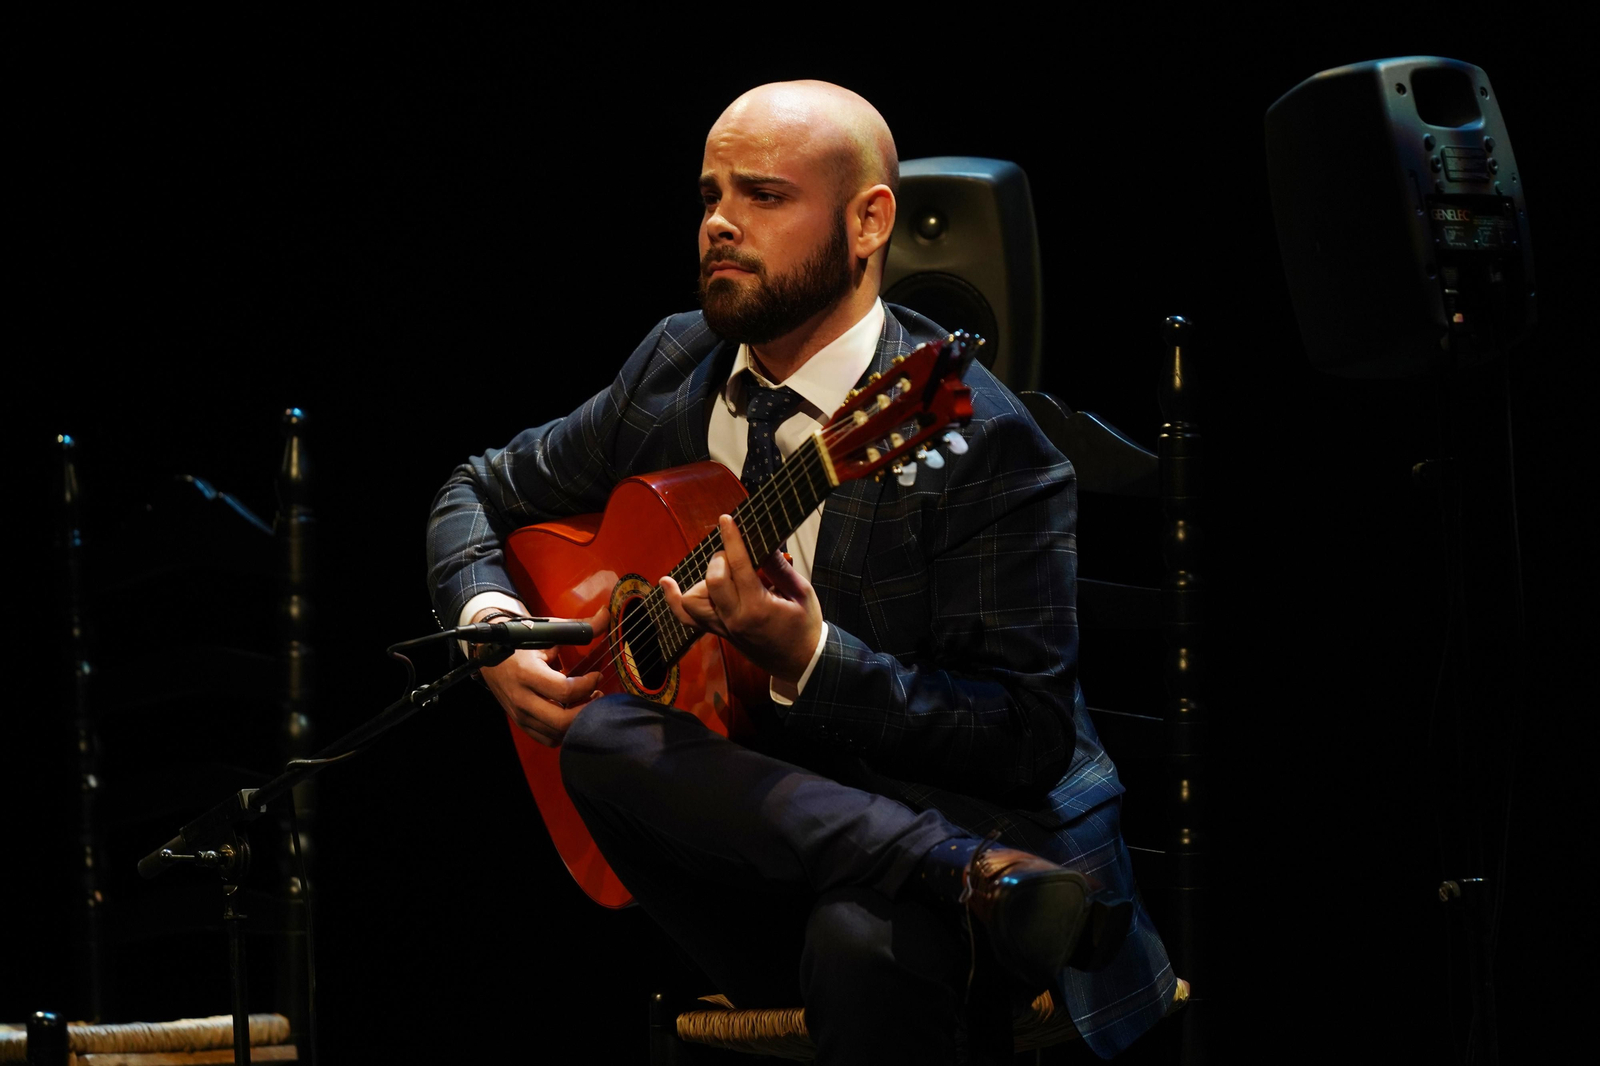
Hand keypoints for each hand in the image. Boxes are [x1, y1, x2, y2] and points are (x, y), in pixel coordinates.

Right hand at [476, 602, 607, 746]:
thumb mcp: (547, 631)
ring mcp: (520, 714)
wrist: (488, 654)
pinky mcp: (521, 722)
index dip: (588, 685)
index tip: (597, 675)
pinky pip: (546, 738)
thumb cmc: (521, 642)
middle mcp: (521, 698)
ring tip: (587, 703)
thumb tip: (606, 614)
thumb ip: (579, 627)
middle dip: (586, 711)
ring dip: (577, 722)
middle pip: (561, 721)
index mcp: (527, 674)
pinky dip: (563, 731)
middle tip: (597, 695)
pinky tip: (571, 715)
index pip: (565, 691)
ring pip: (555, 733)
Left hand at [660, 514, 822, 684]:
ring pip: (693, 599)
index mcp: (758, 608)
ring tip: (724, 573)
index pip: (739, 566)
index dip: (731, 539)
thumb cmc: (804, 627)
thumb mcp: (802, 594)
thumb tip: (766, 544)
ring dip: (704, 578)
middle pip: (712, 579)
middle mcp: (735, 619)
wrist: (800, 662)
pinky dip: (675, 600)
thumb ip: (780, 569)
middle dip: (722, 559)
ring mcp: (723, 628)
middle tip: (738, 556)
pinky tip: (667, 582)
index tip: (726, 520)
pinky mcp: (718, 632)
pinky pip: (687, 618)